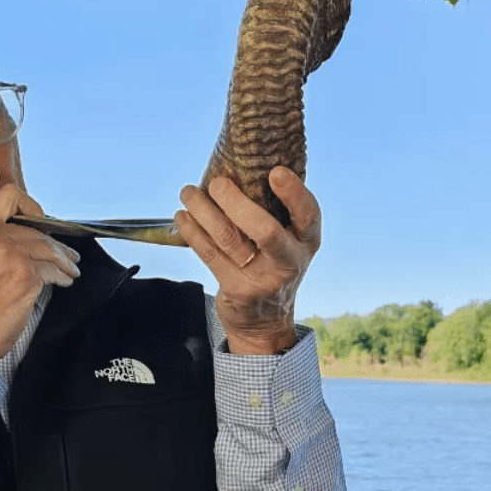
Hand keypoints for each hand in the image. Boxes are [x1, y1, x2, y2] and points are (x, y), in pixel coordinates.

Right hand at [0, 184, 81, 365]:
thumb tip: (29, 234)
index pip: (8, 195)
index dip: (29, 205)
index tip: (40, 220)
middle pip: (35, 229)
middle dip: (56, 244)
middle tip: (68, 254)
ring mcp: (10, 255)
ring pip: (49, 249)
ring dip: (64, 260)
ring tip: (70, 268)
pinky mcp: (26, 276)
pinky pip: (53, 271)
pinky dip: (62, 277)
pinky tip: (64, 281)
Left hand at [174, 166, 320, 354]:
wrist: (264, 323)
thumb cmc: (272, 266)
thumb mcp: (287, 243)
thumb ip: (275, 214)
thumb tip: (238, 168)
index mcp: (306, 241)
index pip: (308, 214)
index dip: (294, 192)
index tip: (275, 171)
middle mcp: (289, 260)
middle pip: (263, 230)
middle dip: (235, 202)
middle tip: (217, 182)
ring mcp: (262, 278)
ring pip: (229, 239)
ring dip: (204, 211)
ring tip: (188, 191)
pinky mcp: (236, 289)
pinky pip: (209, 254)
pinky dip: (192, 232)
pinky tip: (182, 217)